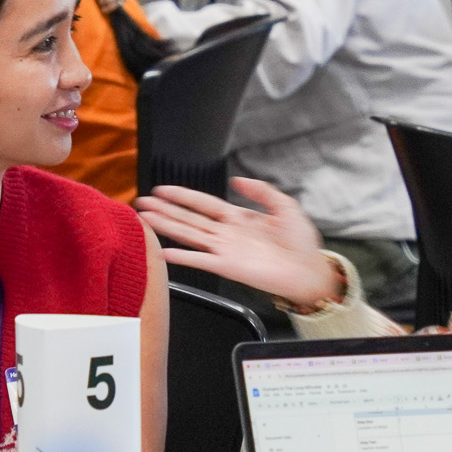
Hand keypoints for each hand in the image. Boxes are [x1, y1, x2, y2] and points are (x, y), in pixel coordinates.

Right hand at [135, 177, 341, 307]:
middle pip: (189, 218)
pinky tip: (163, 251)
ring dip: (166, 227)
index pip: (204, 204)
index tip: (163, 190)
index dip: (183, 196)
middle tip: (143, 202)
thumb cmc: (301, 243)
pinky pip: (199, 260)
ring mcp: (225, 250)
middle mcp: (227, 233)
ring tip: (145, 218)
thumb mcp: (284, 206)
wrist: (309, 271)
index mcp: (238, 218)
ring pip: (189, 235)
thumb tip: (237, 180)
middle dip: (165, 210)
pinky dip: (181, 256)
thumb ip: (261, 191)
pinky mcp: (227, 267)